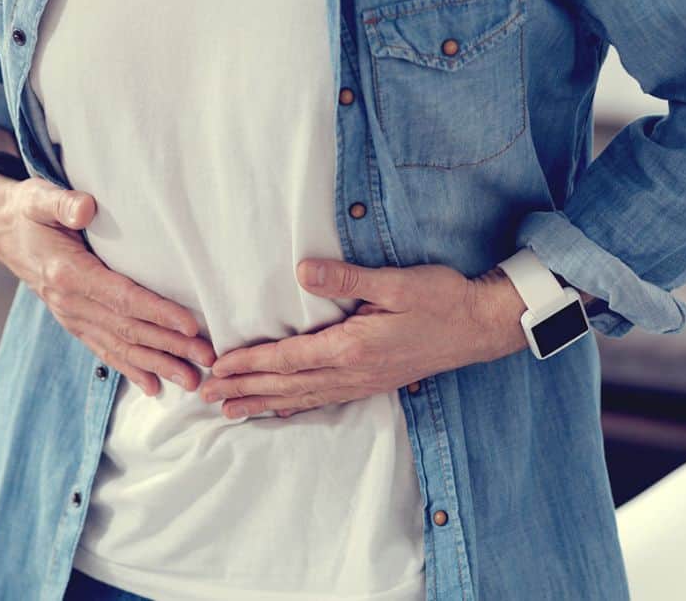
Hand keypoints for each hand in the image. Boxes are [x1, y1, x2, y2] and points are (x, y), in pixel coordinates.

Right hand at [0, 174, 215, 394]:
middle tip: (207, 360)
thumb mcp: (39, 198)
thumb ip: (62, 203)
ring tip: (191, 381)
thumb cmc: (29, 212)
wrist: (2, 232)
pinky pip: (105, 351)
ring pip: (120, 347)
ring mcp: (72, 318)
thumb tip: (85, 207)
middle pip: (128, 329)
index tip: (191, 326)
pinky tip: (154, 387)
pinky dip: (131, 370)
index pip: (122, 298)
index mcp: (68, 274)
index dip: (158, 313)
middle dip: (170, 347)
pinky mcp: (75, 323)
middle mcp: (70, 303)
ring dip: (158, 366)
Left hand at [199, 259, 527, 417]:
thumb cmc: (441, 299)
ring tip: (230, 412)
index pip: (288, 358)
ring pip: (301, 398)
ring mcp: (362, 382)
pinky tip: (281, 409)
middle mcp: (352, 371)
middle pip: (286, 385)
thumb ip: (347, 280)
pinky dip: (295, 406)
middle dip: (244, 390)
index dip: (249, 364)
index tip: (217, 368)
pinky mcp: (372, 383)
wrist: (479, 326)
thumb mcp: (396, 282)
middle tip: (206, 397)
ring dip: (263, 404)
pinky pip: (323, 401)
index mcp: (352, 347)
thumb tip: (303, 272)